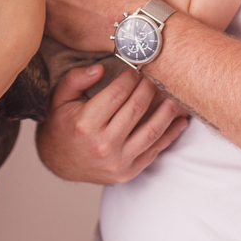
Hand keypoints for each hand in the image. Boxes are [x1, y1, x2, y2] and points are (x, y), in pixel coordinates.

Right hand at [35, 64, 187, 183]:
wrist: (59, 162)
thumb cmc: (61, 125)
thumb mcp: (59, 98)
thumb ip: (76, 79)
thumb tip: (100, 68)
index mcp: (85, 123)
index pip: (117, 93)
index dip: (130, 77)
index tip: (137, 67)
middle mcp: (103, 145)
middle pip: (136, 109)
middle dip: (149, 88)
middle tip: (156, 76)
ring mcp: (117, 161)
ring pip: (151, 131)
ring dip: (167, 111)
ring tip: (175, 95)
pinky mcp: (128, 172)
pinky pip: (155, 151)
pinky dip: (171, 135)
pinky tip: (181, 121)